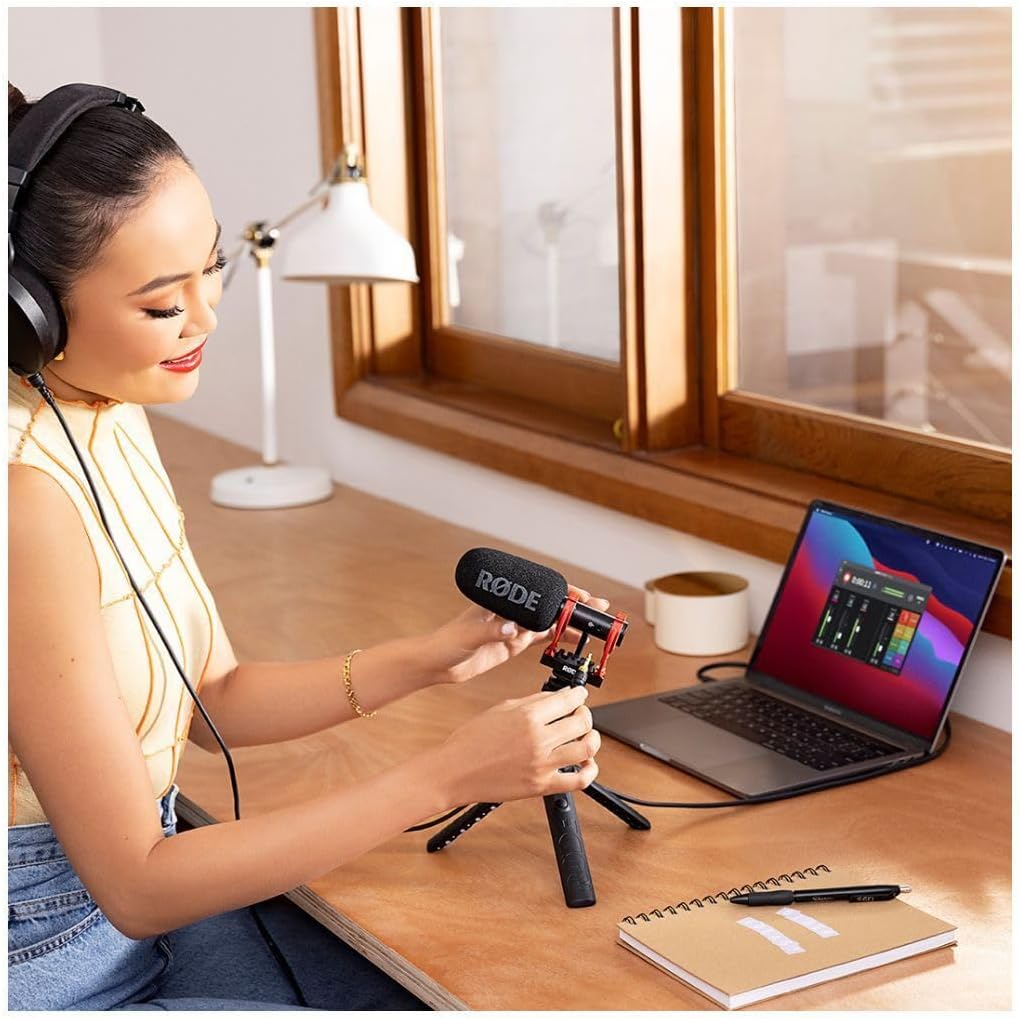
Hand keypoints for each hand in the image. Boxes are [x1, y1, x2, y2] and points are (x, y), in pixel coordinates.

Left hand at [426, 585, 611, 685]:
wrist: (436, 662)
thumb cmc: (446, 642)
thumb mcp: (469, 635)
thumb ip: (490, 631)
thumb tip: (510, 628)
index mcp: (502, 601)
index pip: (538, 592)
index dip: (562, 593)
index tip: (580, 597)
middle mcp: (511, 611)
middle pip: (548, 605)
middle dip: (574, 606)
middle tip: (598, 608)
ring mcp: (513, 627)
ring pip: (549, 622)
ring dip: (571, 622)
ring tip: (594, 625)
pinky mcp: (513, 643)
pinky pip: (541, 638)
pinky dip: (559, 639)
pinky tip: (574, 640)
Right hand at [432, 684, 600, 803]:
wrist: (454, 771)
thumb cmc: (470, 740)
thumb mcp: (501, 709)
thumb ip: (532, 702)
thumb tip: (556, 697)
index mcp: (527, 716)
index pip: (568, 700)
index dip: (579, 694)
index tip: (580, 694)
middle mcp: (538, 739)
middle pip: (582, 722)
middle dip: (585, 714)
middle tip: (580, 713)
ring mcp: (541, 764)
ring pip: (586, 748)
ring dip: (592, 738)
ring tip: (586, 736)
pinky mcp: (541, 786)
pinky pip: (578, 780)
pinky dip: (590, 771)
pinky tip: (586, 763)